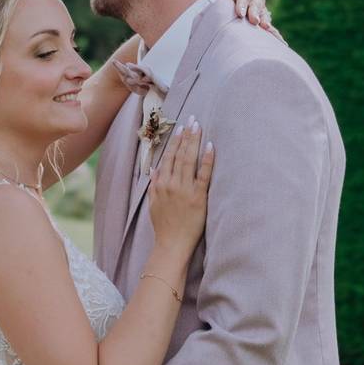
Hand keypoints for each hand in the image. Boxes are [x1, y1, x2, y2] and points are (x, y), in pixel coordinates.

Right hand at [148, 117, 213, 252]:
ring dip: (194, 141)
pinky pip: (204, 175)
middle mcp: (172, 184)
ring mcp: (185, 190)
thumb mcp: (153, 204)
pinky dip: (207, 159)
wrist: (171, 245)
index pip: (168, 157)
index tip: (180, 127)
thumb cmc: (163, 226)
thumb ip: (154, 185)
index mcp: (161, 184)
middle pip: (179, 154)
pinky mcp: (198, 197)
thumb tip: (154, 168)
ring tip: (198, 127)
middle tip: (192, 119)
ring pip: (189, 160)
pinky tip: (210, 146)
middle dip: (186, 135)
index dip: (174, 141)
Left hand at [216, 0, 285, 44]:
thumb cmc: (220, 0)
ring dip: (266, 20)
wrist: (223, 12)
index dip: (243, 3)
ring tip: (265, 28)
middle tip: (253, 21)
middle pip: (258, 2)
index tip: (240, 13)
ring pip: (265, 13)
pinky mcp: (263, 21)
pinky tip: (280, 41)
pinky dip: (275, 33)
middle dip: (256, 11)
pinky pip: (270, 26)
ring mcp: (261, 10)